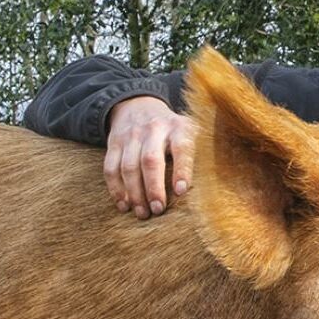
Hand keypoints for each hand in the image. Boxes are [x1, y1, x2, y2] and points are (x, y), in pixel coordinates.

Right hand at [104, 96, 196, 217]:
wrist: (138, 105)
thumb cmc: (172, 130)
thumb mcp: (188, 131)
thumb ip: (197, 153)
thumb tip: (207, 190)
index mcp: (178, 127)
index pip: (181, 148)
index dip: (181, 170)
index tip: (181, 191)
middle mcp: (154, 129)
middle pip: (151, 160)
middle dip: (154, 188)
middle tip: (158, 209)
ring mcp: (131, 136)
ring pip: (129, 167)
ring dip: (134, 193)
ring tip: (143, 213)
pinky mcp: (114, 143)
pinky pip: (111, 168)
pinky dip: (116, 189)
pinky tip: (124, 205)